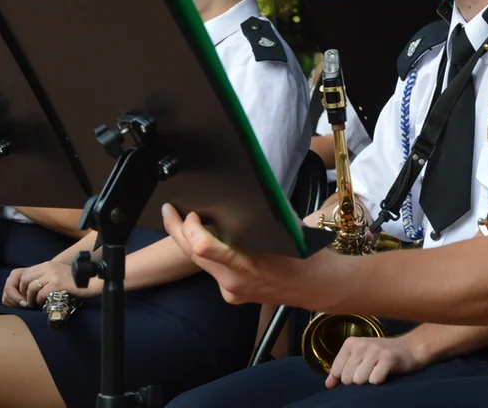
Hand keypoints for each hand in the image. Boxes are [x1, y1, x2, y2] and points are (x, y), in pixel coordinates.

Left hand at [2, 261, 99, 307]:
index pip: (24, 273)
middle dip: (22, 293)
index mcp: (47, 264)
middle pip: (24, 279)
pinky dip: (39, 301)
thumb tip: (30, 287)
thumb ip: (45, 276)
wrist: (90, 281)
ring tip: (34, 303)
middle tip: (26, 301)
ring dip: (30, 298)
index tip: (23, 295)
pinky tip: (43, 303)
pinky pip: (40, 294)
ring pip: (31, 287)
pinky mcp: (57, 284)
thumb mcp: (57, 274)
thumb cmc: (74, 280)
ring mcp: (52, 275)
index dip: (19, 286)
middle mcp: (48, 267)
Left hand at [162, 203, 310, 305]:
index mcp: (246, 266)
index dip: (190, 228)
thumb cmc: (307, 255)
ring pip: (199, 264)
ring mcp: (230, 291)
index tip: (192, 212)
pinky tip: (210, 240)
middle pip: (192, 256)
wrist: (318, 286)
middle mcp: (233, 282)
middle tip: (169, 209)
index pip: (202, 248)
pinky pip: (213, 271)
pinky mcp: (232, 295)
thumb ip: (264, 213)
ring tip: (183, 220)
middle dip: (177, 230)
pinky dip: (208, 254)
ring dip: (189, 242)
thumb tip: (246, 191)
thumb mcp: (288, 228)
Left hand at [325, 333, 427, 387]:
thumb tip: (328, 386)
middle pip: (347, 378)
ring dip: (370, 381)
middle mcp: (361, 344)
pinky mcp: (388, 358)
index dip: (348, 378)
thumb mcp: (360, 358)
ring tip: (378, 371)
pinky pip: (375, 380)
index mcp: (351, 343)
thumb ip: (342, 370)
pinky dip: (380, 381)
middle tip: (372, 371)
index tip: (361, 370)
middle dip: (359, 380)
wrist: (411, 348)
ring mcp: (374, 350)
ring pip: (360, 380)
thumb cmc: (382, 356)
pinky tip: (386, 373)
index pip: (337, 371)